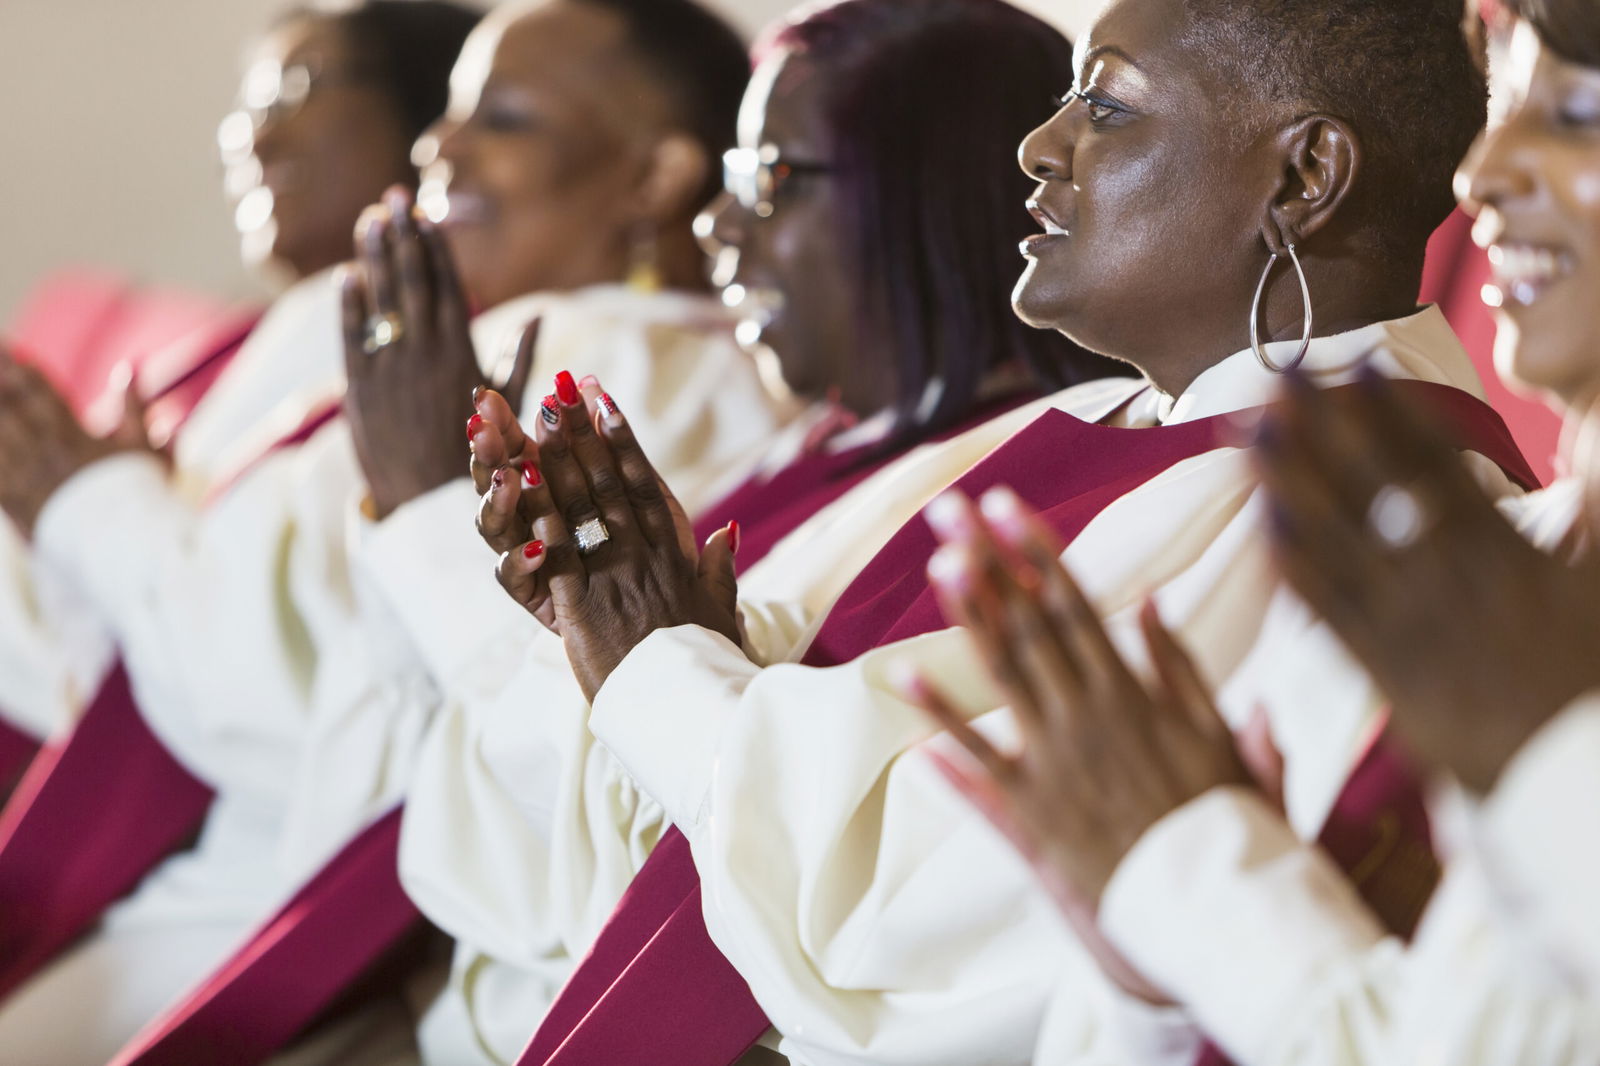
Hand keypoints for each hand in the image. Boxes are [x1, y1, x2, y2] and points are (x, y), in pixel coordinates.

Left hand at [0, 347, 131, 536]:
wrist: (125, 545)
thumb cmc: (140, 495)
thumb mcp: (145, 447)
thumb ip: (134, 405)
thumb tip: (130, 366)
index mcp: (73, 432)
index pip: (40, 389)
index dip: (20, 367)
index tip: (9, 349)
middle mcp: (43, 448)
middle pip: (8, 405)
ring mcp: (24, 473)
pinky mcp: (13, 500)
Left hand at [340, 186, 532, 519]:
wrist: (428, 504)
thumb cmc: (475, 455)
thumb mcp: (505, 404)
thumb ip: (516, 355)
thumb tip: (537, 314)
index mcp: (461, 352)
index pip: (446, 286)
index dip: (434, 247)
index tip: (425, 215)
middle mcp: (425, 353)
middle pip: (411, 280)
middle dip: (401, 236)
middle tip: (392, 198)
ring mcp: (389, 368)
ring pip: (380, 298)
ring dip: (373, 255)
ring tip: (369, 220)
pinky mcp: (359, 387)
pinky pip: (351, 335)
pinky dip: (350, 303)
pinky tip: (349, 274)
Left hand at [480, 373, 739, 700]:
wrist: (693, 708)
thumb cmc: (708, 663)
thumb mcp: (721, 611)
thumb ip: (718, 569)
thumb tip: (725, 535)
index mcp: (671, 555)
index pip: (644, 484)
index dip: (623, 439)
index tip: (606, 398)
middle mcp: (643, 557)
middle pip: (608, 483)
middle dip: (583, 432)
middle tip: (562, 387)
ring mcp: (613, 579)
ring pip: (582, 508)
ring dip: (557, 459)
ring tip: (539, 416)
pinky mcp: (583, 609)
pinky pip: (559, 554)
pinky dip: (539, 515)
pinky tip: (521, 483)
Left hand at [899, 487, 1258, 1002]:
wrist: (1211, 910)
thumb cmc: (1224, 823)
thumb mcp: (1218, 734)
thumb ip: (1182, 667)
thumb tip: (1154, 600)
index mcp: (1131, 692)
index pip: (1073, 603)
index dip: (1035, 550)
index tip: (1006, 503)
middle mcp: (1086, 715)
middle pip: (1027, 623)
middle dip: (988, 561)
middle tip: (949, 510)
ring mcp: (1054, 761)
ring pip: (1001, 675)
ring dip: (966, 616)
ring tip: (933, 563)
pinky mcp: (1032, 810)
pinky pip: (977, 759)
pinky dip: (940, 719)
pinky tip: (902, 675)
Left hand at [1256, 370, 1599, 791]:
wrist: (1574, 776)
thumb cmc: (1596, 687)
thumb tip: (1595, 446)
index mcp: (1507, 555)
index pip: (1440, 467)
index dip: (1396, 414)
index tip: (1359, 366)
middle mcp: (1449, 582)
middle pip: (1376, 491)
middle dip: (1326, 430)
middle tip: (1282, 376)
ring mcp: (1412, 628)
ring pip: (1341, 544)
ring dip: (1293, 486)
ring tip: (1254, 436)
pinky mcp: (1386, 675)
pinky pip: (1334, 617)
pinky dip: (1300, 574)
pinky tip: (1265, 533)